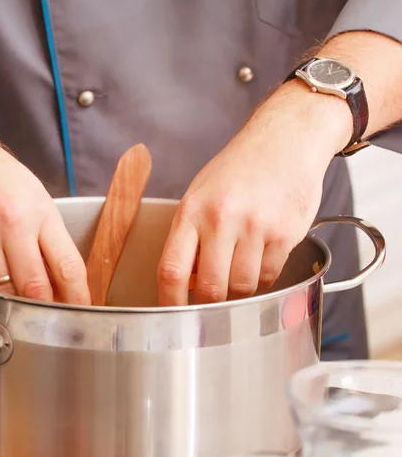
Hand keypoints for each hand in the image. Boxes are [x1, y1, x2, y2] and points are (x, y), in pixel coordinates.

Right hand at [0, 117, 91, 304]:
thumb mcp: (33, 194)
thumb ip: (48, 235)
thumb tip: (59, 276)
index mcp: (38, 212)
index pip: (67, 266)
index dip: (78, 296)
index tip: (81, 309)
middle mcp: (11, 227)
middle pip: (36, 289)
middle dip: (46, 308)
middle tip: (52, 314)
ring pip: (5, 293)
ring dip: (15, 298)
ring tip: (14, 281)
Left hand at [157, 81, 351, 305]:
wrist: (286, 139)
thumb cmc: (238, 170)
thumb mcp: (200, 195)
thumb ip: (190, 238)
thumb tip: (186, 284)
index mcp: (192, 211)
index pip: (172, 270)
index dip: (169, 302)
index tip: (171, 318)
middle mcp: (222, 219)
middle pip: (211, 289)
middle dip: (210, 307)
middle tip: (211, 307)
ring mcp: (256, 227)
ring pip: (243, 288)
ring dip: (239, 293)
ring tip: (239, 273)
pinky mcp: (286, 233)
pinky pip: (270, 276)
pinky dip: (263, 278)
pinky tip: (261, 259)